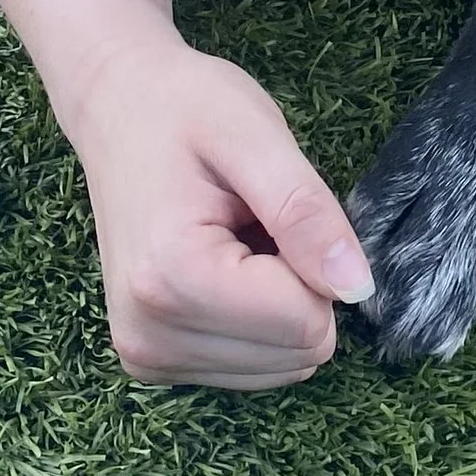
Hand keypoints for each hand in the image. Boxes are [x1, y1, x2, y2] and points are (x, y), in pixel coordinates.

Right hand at [64, 26, 374, 387]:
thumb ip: (306, 212)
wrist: (117, 108)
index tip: (268, 210)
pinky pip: (250, 368)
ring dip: (276, 302)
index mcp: (171, 277)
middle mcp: (149, 335)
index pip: (304, 322)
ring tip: (235, 239)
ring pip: (280, 367)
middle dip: (296, 284)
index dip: (313, 260)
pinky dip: (253, 320)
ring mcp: (145, 357)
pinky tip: (221, 265)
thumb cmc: (185, 107)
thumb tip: (357, 289)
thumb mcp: (255, 135)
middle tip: (251, 222)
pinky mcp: (151, 363)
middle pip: (295, 353)